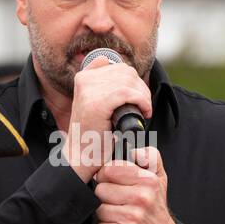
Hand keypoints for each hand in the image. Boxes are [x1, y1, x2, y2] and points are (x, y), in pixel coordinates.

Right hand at [64, 55, 151, 182]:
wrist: (81, 157)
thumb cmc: (93, 134)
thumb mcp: (95, 102)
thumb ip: (104, 84)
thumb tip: (120, 67)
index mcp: (83, 77)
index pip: (117, 66)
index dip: (132, 81)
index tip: (136, 98)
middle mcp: (84, 80)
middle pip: (126, 71)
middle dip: (141, 89)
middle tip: (143, 107)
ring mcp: (89, 90)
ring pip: (129, 80)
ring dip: (143, 96)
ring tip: (143, 111)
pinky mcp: (97, 103)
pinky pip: (128, 93)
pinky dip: (142, 102)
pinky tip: (143, 113)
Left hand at [94, 147, 176, 223]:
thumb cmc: (155, 209)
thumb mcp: (159, 178)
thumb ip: (150, 157)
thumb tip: (136, 150)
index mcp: (148, 180)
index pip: (110, 169)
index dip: (107, 176)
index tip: (114, 183)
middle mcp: (142, 197)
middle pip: (101, 189)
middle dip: (105, 197)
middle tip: (118, 202)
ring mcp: (134, 216)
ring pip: (99, 208)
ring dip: (105, 214)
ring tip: (119, 215)